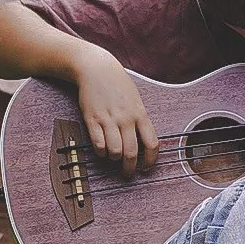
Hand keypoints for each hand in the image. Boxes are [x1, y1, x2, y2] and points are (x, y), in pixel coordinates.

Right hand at [75, 48, 158, 177]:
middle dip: (129, 168)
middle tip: (127, 173)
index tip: (146, 168)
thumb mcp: (136, 100)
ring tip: (113, 156)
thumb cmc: (118, 84)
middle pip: (131, 153)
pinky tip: (101, 148)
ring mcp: (109, 119)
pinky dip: (100, 151)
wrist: (97, 69)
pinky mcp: (92, 120)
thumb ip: (140, 120)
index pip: (152, 144)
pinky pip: (98, 144)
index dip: (150, 161)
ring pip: (114, 151)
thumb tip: (144, 142)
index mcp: (140, 114)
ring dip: (114, 158)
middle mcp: (126, 119)